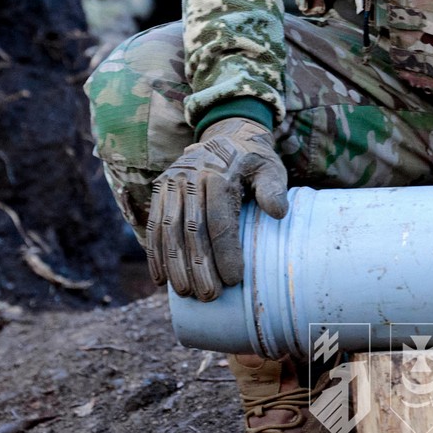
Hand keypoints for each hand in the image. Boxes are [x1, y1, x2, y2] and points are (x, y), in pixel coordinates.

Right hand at [147, 116, 287, 300]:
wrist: (225, 136)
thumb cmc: (253, 162)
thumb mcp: (270, 169)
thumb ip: (274, 188)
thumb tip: (278, 213)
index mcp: (220, 173)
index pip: (220, 220)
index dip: (226, 252)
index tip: (233, 280)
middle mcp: (191, 177)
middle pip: (192, 228)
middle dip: (198, 266)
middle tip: (208, 296)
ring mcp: (172, 183)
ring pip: (168, 230)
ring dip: (174, 265)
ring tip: (185, 293)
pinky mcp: (160, 190)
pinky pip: (154, 224)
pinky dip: (155, 253)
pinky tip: (160, 278)